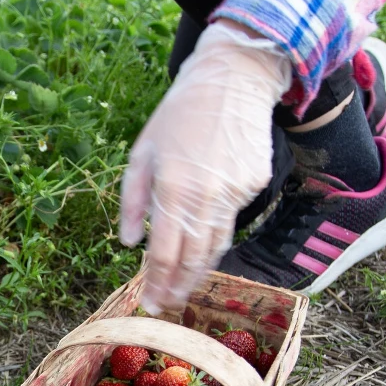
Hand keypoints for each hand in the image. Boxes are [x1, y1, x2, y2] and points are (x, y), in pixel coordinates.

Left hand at [119, 20, 292, 314]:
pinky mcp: (255, 185)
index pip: (164, 252)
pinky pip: (233, 217)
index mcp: (172, 188)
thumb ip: (133, 201)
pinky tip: (205, 233)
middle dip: (179, 286)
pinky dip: (217, 230)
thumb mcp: (142, 152)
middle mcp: (207, 196)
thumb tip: (130, 243)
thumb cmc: (179, 115)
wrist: (232, 80)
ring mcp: (236, 192)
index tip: (151, 304)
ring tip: (184, 285)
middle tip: (168, 305)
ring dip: (200, 270)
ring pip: (217, 244)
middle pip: (193, 258)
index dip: (157, 283)